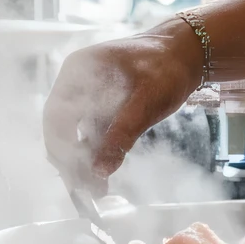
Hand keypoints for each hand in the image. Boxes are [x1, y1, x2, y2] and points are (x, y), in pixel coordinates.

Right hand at [45, 24, 203, 188]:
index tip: (73, 174)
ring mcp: (90, 94)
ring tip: (97, 190)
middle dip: (73, 160)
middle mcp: (78, 82)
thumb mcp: (145, 101)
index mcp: (79, 71)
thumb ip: (122, 134)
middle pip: (63, 127)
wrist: (189, 53)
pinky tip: (104, 175)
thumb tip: (99, 171)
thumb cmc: (167, 67)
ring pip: (78, 133)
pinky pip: (94, 132)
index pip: (56, 115)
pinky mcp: (105, 105)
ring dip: (86, 160)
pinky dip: (98, 152)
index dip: (61, 147)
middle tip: (86, 190)